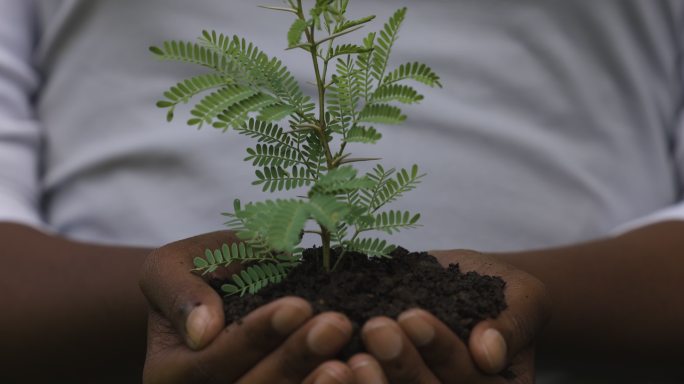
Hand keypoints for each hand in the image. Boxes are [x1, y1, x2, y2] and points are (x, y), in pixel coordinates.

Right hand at [139, 231, 355, 382]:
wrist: (219, 290)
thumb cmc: (196, 273)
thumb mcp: (172, 268)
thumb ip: (180, 293)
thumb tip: (201, 331)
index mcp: (169, 374)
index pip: (214, 361)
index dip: (257, 336)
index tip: (298, 305)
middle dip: (294, 359)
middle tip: (336, 325)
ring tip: (354, 358)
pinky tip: (359, 372)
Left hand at [349, 249, 549, 382]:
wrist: (467, 286)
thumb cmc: (503, 294)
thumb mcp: (521, 300)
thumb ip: (510, 326)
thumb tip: (490, 354)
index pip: (468, 380)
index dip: (440, 351)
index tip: (413, 315)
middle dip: (401, 364)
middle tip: (375, 327)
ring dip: (370, 380)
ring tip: (346, 350)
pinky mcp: (390, 381)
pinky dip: (348, 379)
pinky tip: (326, 355)